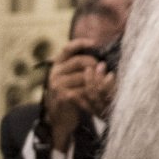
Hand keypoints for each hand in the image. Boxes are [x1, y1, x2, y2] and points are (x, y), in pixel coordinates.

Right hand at [43, 38, 116, 152]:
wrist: (59, 116)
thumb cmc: (70, 93)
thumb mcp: (70, 76)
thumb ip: (80, 66)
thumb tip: (100, 56)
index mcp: (57, 64)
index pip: (68, 48)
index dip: (80, 43)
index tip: (94, 42)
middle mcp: (55, 73)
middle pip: (79, 61)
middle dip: (94, 64)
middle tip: (102, 68)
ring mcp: (57, 85)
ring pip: (83, 76)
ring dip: (96, 78)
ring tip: (103, 81)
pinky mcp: (63, 96)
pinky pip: (83, 89)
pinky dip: (93, 90)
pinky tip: (98, 92)